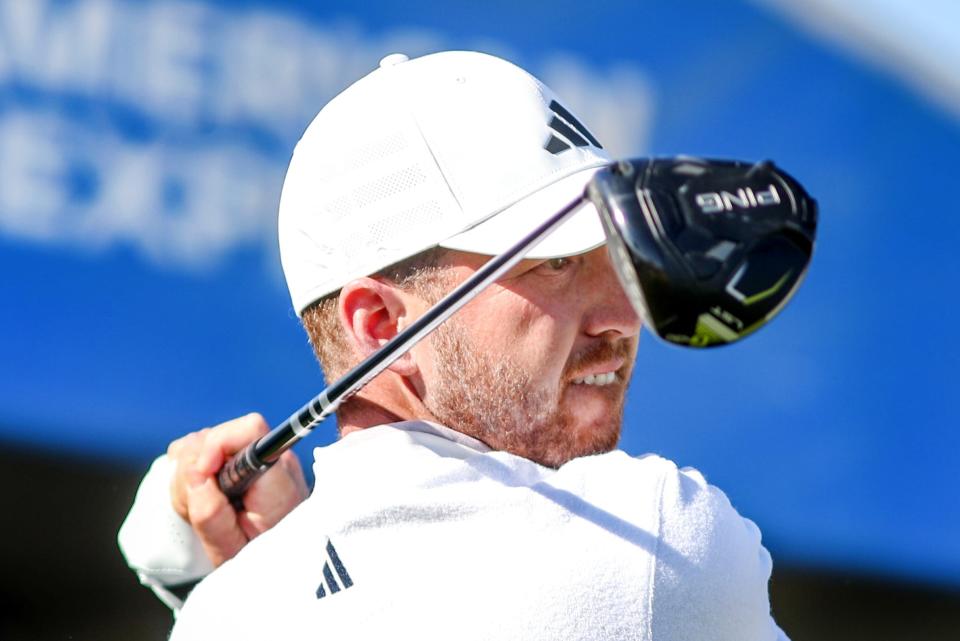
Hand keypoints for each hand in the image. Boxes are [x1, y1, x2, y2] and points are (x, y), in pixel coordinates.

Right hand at [167, 413, 308, 566]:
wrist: (277, 563)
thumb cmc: (255, 558)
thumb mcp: (231, 551)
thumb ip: (213, 515)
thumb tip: (197, 472)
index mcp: (278, 482)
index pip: (251, 430)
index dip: (217, 444)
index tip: (202, 474)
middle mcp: (273, 459)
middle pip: (216, 435)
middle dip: (194, 470)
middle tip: (195, 507)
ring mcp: (258, 455)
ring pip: (204, 440)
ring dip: (191, 474)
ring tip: (203, 506)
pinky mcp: (244, 455)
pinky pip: (202, 447)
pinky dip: (193, 470)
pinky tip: (203, 495)